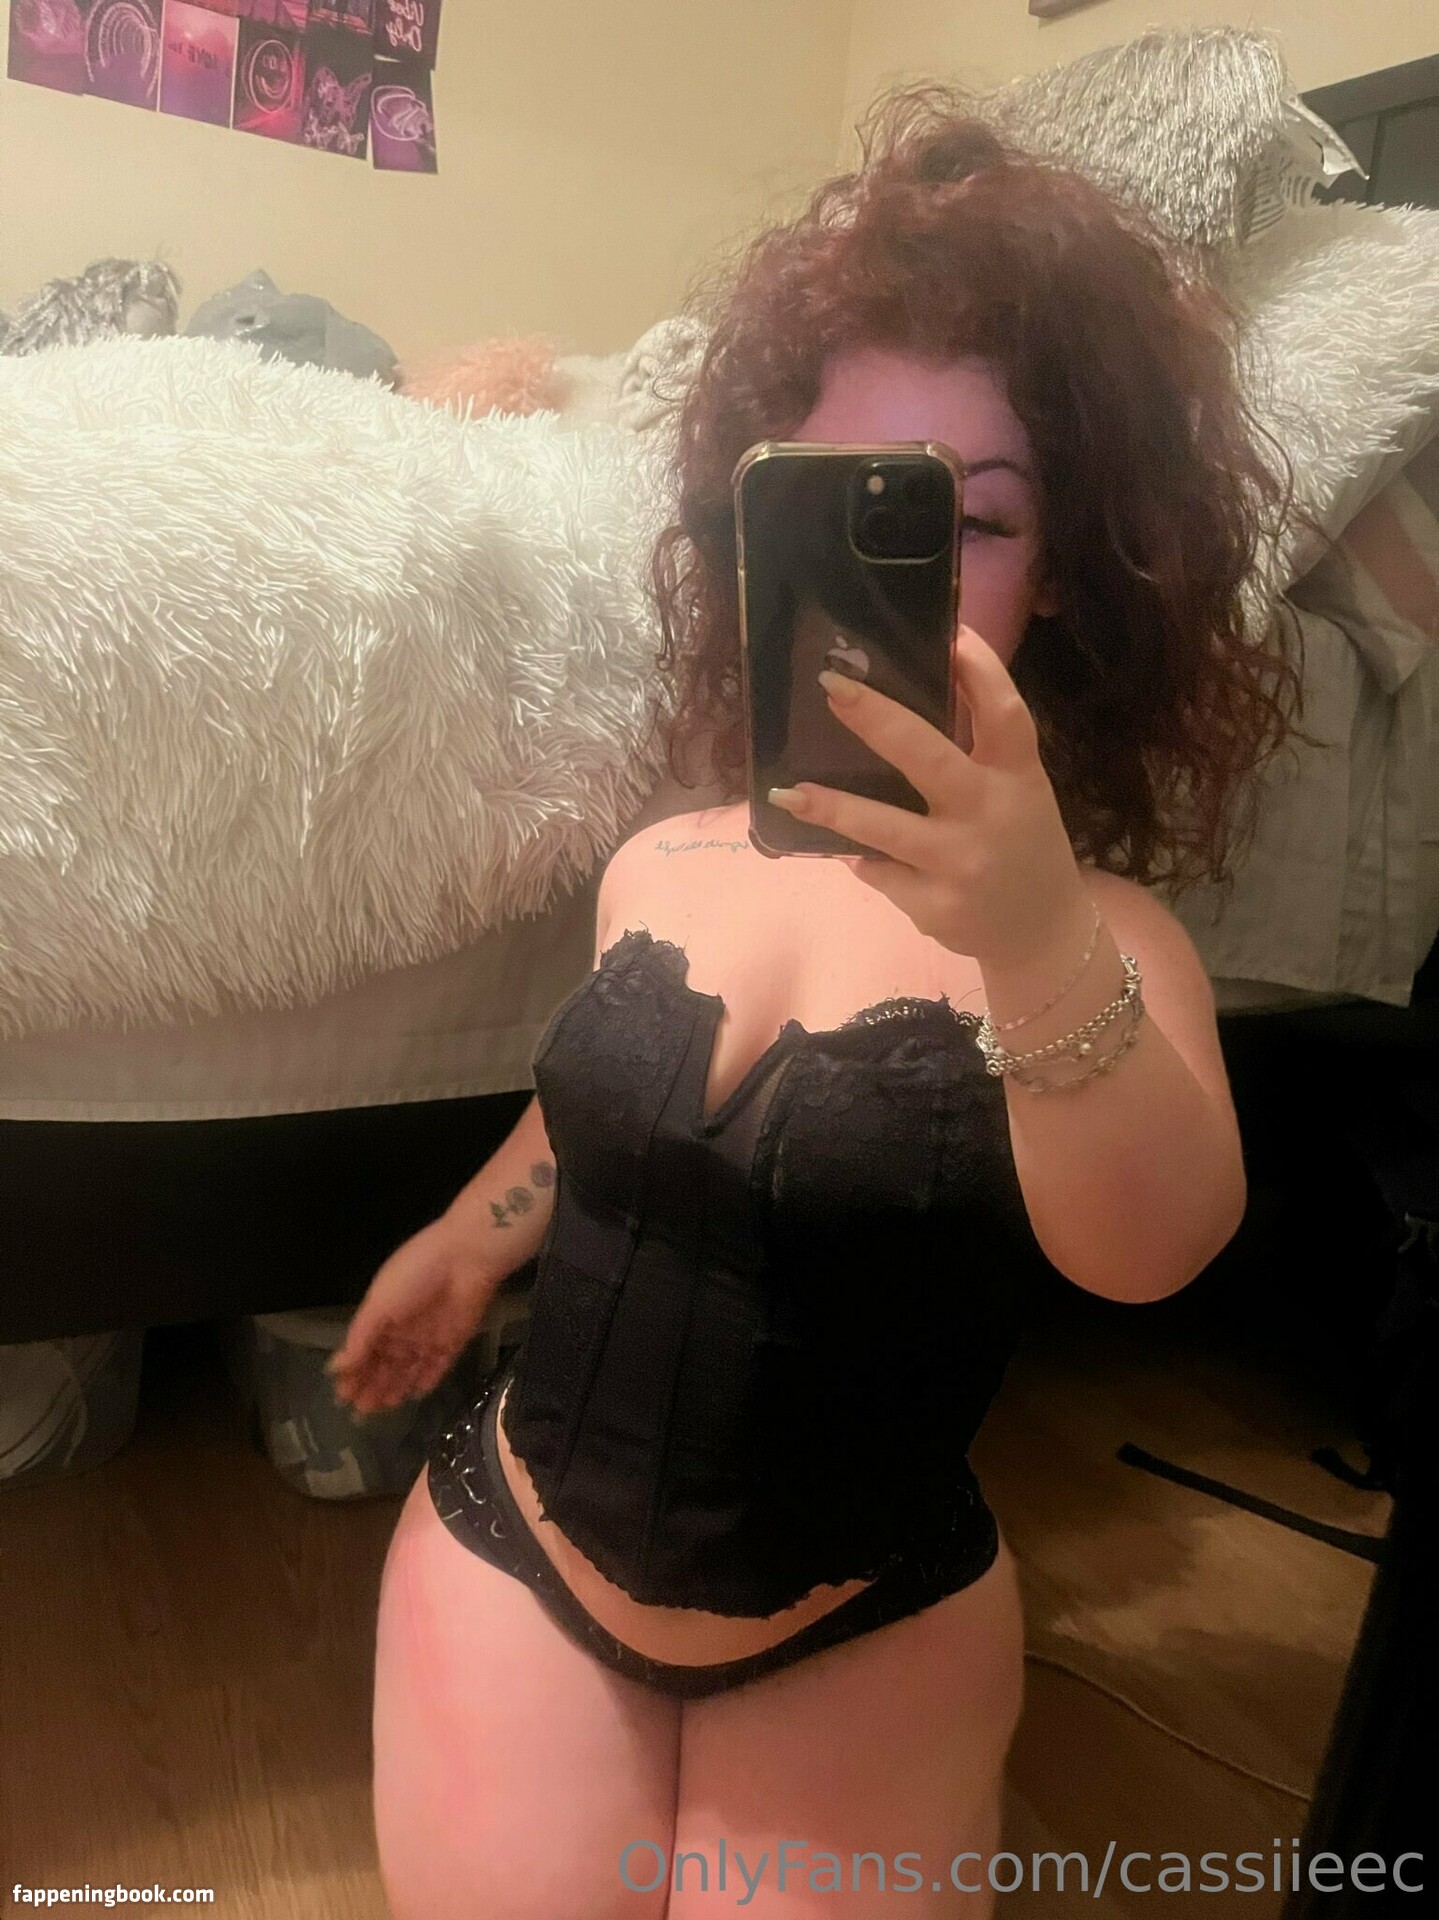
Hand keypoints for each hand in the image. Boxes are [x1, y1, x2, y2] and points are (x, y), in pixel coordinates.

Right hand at [326, 1216, 499, 1416]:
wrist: (465, 1258)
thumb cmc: (415, 1274)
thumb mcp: (379, 1303)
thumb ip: (359, 1337)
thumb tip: (334, 1367)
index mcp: (382, 1315)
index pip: (363, 1352)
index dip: (353, 1374)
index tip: (342, 1396)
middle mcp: (403, 1328)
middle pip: (384, 1364)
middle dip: (371, 1386)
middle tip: (359, 1412)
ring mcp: (429, 1336)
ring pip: (408, 1370)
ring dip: (394, 1388)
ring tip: (381, 1408)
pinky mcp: (453, 1342)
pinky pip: (437, 1367)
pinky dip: (426, 1381)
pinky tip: (414, 1396)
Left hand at [767, 623, 1089, 969]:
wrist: (1042, 932)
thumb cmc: (1019, 841)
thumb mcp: (1016, 790)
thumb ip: (974, 752)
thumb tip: (893, 699)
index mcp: (1019, 777)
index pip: (1004, 714)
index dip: (981, 670)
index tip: (949, 631)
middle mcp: (991, 816)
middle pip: (929, 758)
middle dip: (877, 719)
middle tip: (831, 686)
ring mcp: (960, 865)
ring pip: (884, 828)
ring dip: (832, 808)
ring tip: (785, 791)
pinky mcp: (934, 907)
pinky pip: (879, 872)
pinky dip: (864, 857)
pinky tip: (853, 853)